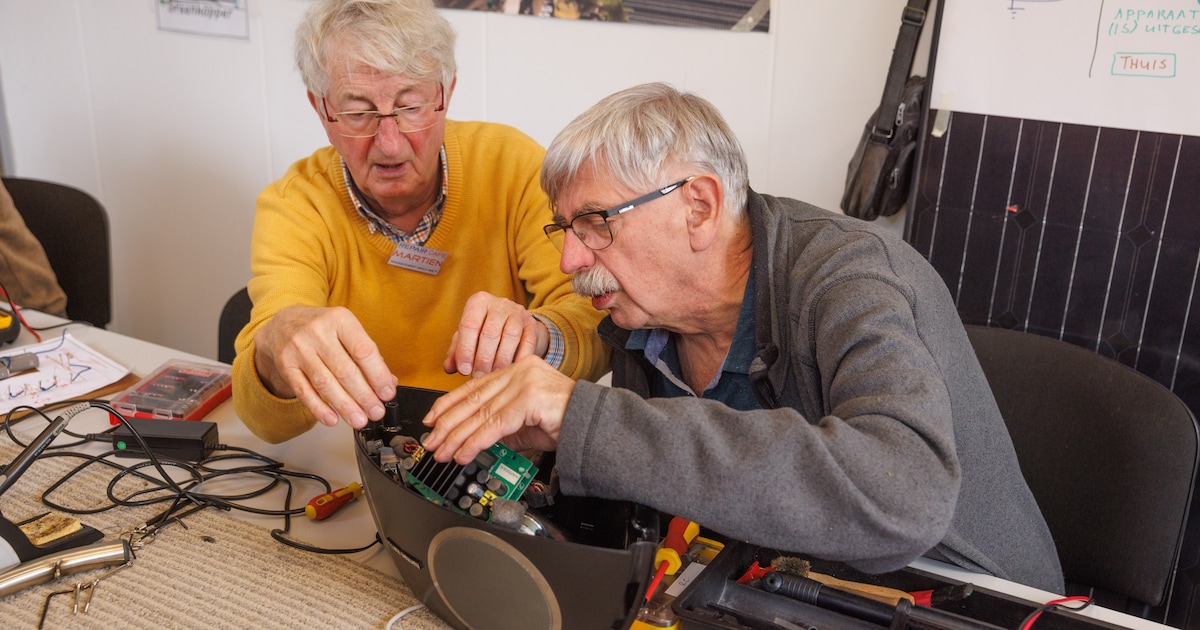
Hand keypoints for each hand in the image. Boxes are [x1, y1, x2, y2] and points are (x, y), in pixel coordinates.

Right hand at [253, 305, 396, 428]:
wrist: (283, 324)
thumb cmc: (322, 329)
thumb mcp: (346, 330)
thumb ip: (367, 354)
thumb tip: (387, 382)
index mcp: (340, 320)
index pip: (363, 351)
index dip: (378, 375)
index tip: (387, 393)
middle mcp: (318, 332)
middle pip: (345, 370)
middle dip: (364, 396)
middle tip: (376, 412)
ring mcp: (299, 349)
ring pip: (325, 383)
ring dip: (345, 406)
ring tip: (359, 419)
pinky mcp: (286, 366)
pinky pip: (304, 391)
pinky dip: (319, 408)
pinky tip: (332, 419)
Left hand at [422, 356, 573, 464]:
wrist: (594, 425)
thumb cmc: (565, 422)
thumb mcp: (525, 422)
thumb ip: (501, 424)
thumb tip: (473, 437)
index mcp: (518, 369)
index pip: (475, 386)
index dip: (449, 403)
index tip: (432, 418)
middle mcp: (520, 371)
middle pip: (474, 399)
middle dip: (448, 423)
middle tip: (432, 441)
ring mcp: (525, 382)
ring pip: (480, 413)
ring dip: (457, 436)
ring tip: (442, 451)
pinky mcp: (529, 399)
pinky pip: (494, 425)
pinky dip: (475, 442)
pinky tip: (463, 453)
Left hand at [443, 291, 548, 377]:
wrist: (513, 323)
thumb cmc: (484, 331)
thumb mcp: (468, 337)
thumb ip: (457, 351)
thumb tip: (448, 367)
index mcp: (478, 302)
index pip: (469, 325)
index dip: (465, 350)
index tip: (464, 370)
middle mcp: (499, 303)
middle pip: (490, 332)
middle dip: (483, 359)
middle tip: (478, 376)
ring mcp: (518, 312)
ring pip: (510, 336)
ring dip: (500, 360)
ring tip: (493, 375)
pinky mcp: (532, 324)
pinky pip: (528, 342)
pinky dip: (519, 358)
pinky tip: (511, 371)